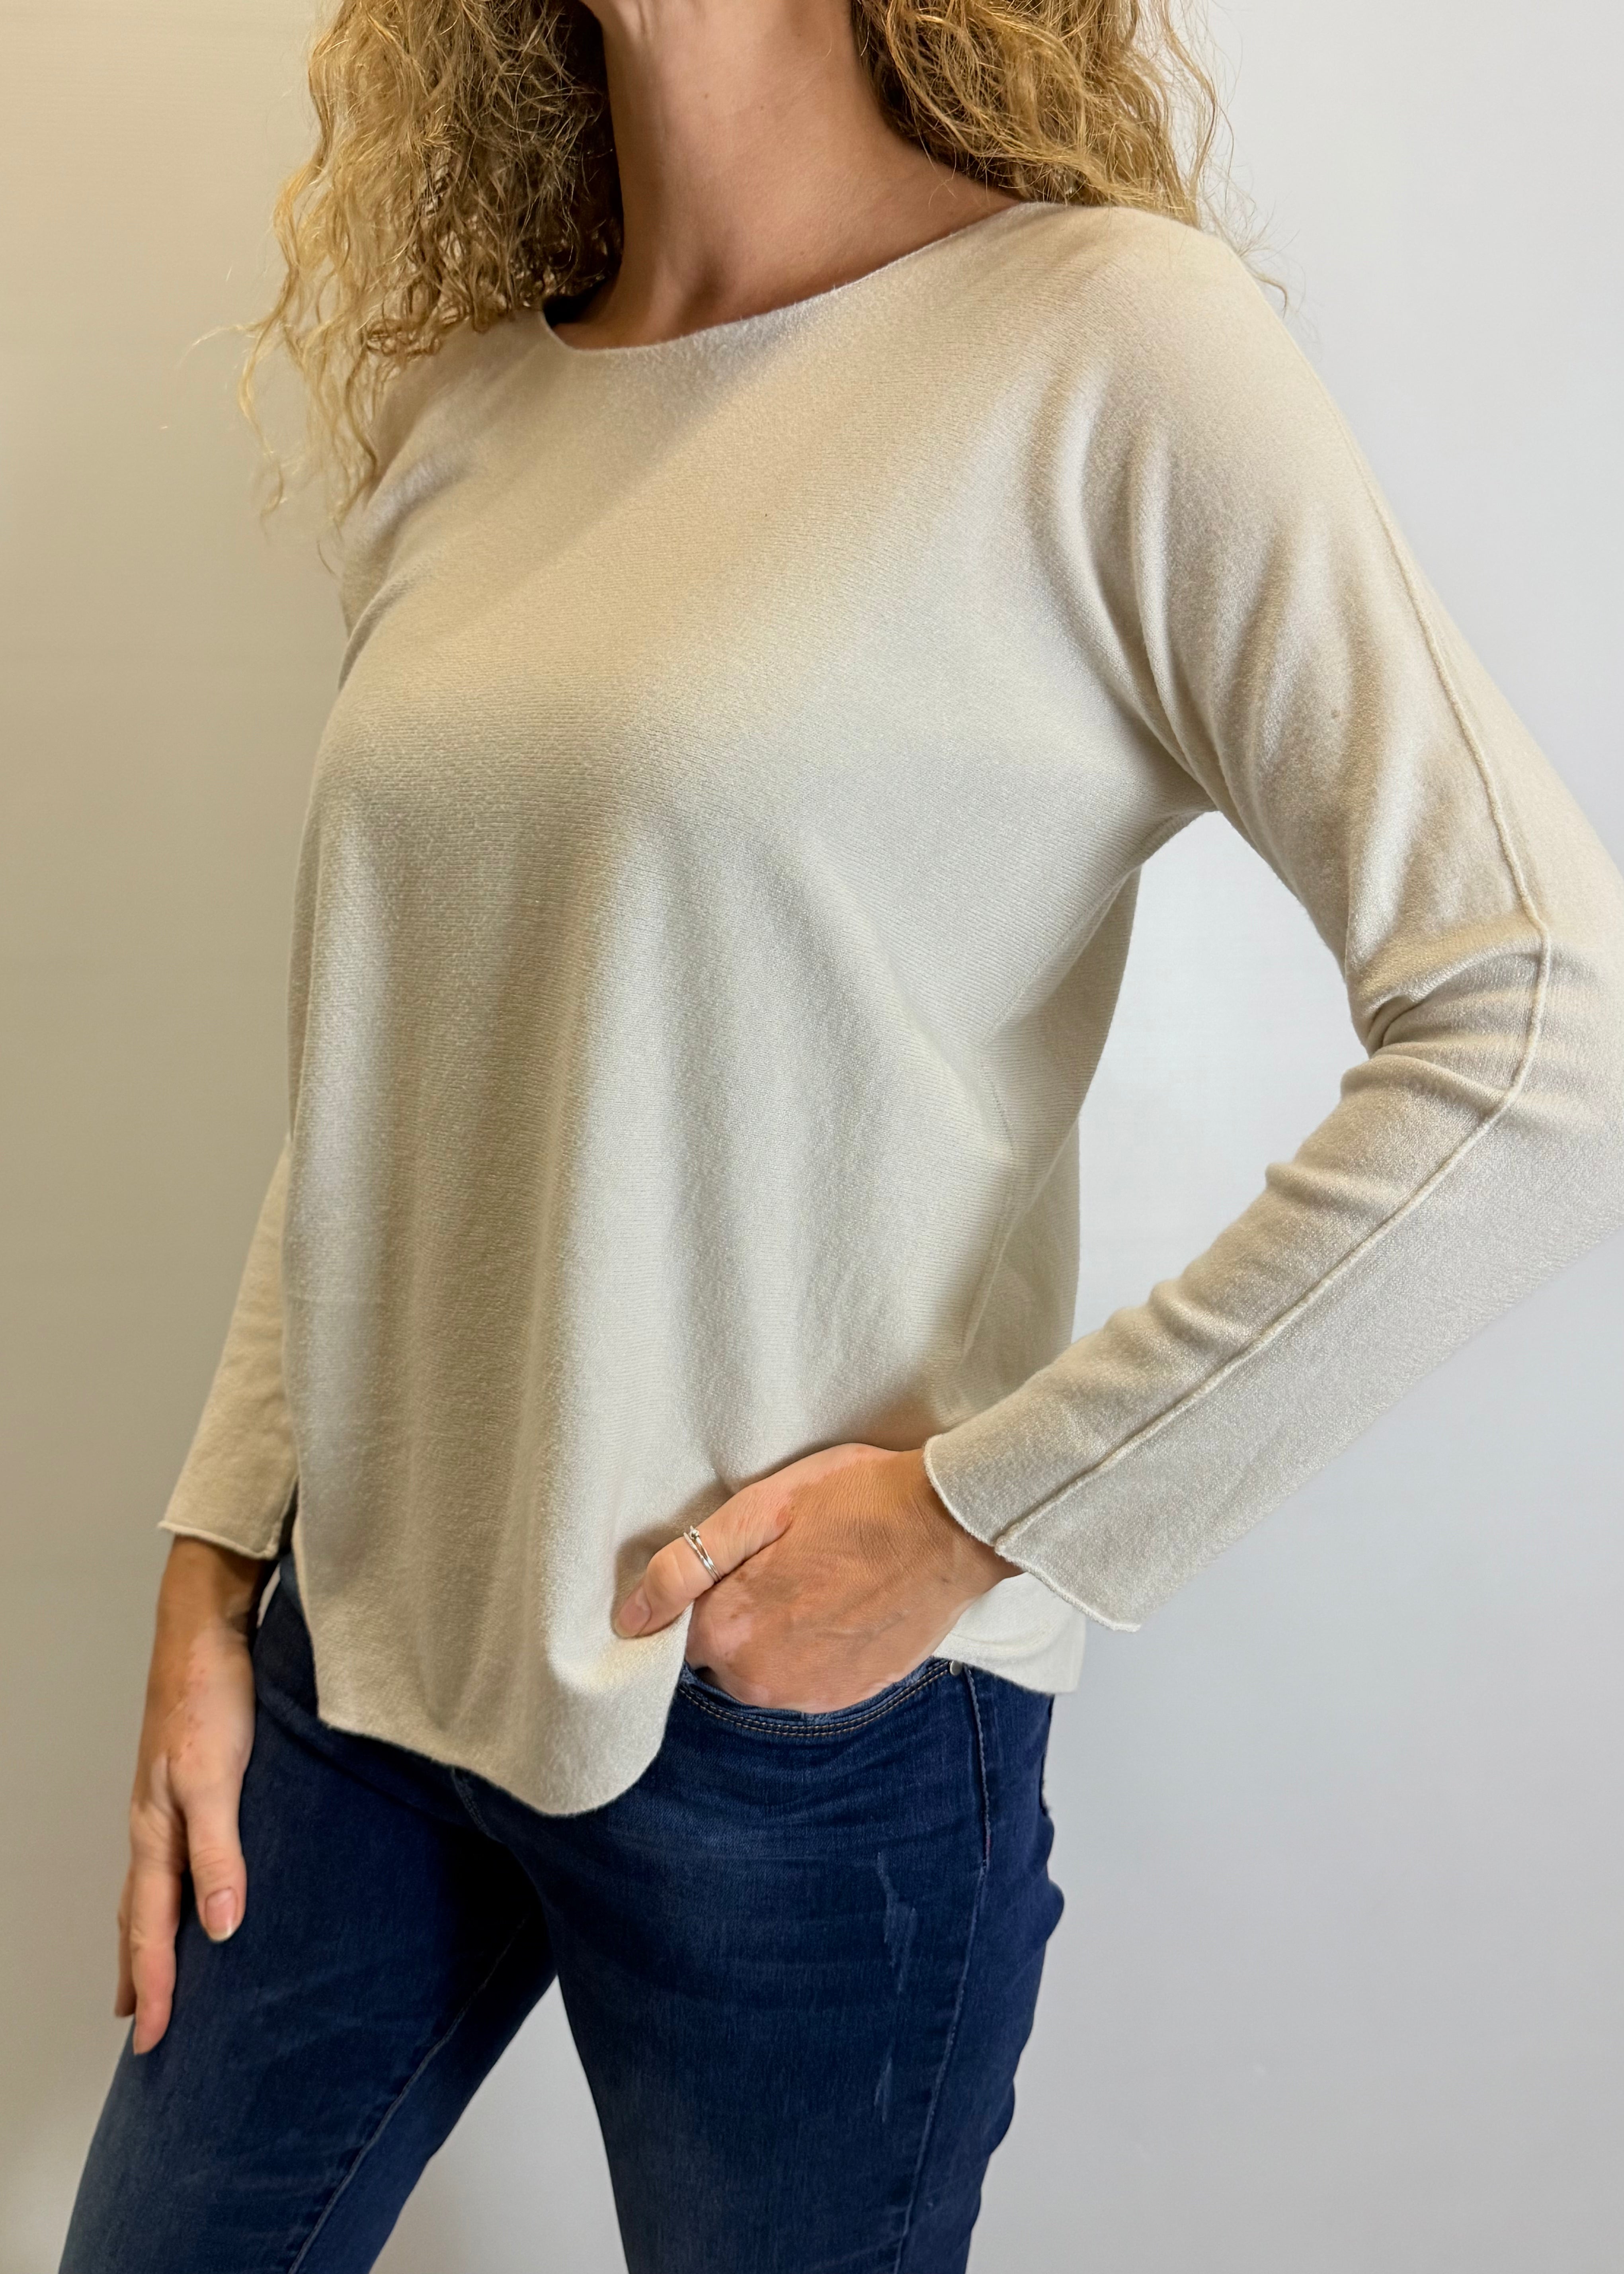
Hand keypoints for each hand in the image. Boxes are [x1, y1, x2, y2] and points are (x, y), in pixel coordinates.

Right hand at [116, 1537, 269, 2053]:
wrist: (205, 1633)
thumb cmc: (210, 1698)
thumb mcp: (218, 1775)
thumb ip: (220, 1848)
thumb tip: (223, 1925)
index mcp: (157, 1832)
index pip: (151, 1930)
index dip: (153, 1987)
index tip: (151, 2040)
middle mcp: (155, 1826)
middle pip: (141, 1919)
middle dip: (140, 1976)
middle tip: (142, 2028)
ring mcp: (166, 1806)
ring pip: (151, 1892)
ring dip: (148, 1940)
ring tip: (149, 1979)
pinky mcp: (187, 1786)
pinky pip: (170, 1861)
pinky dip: (168, 1896)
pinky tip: (186, 1898)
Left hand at [613, 1443, 1018, 1709]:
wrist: (948, 1525)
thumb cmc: (854, 1500)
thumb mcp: (760, 1509)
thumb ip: (686, 1566)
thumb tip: (630, 1616)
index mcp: (730, 1632)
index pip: (676, 1632)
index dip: (697, 1594)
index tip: (730, 1564)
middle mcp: (763, 1681)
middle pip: (720, 1653)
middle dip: (739, 1612)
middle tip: (782, 1560)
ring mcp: (811, 1695)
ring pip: (764, 1668)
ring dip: (778, 1633)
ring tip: (818, 1578)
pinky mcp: (851, 1695)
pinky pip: (808, 1679)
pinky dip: (816, 1648)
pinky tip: (844, 1604)